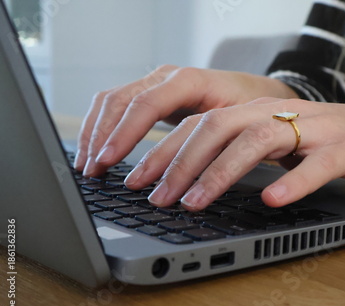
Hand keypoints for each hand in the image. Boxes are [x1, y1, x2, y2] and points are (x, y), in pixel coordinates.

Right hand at [74, 66, 297, 176]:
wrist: (251, 92)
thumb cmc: (248, 109)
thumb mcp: (238, 125)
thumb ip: (215, 145)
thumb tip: (190, 182)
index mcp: (190, 81)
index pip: (147, 104)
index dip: (124, 134)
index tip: (108, 160)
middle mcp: (167, 77)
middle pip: (121, 101)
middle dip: (102, 137)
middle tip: (92, 171)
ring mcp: (155, 82)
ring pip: (111, 100)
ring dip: (94, 133)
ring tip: (87, 166)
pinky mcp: (150, 93)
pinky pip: (115, 104)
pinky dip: (100, 127)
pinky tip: (94, 150)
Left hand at [124, 99, 344, 210]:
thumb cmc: (330, 143)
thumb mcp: (277, 142)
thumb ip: (240, 150)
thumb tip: (189, 175)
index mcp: (259, 111)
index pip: (200, 124)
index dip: (164, 150)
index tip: (137, 179)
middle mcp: (280, 114)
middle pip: (218, 127)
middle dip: (179, 163)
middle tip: (156, 197)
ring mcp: (315, 129)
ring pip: (258, 142)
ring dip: (221, 173)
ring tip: (195, 203)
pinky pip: (317, 165)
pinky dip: (293, 182)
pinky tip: (273, 201)